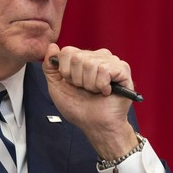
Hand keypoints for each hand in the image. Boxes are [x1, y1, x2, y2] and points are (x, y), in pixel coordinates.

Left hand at [43, 43, 137, 159]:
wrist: (95, 125)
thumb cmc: (79, 108)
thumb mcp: (56, 87)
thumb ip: (50, 67)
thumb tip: (51, 47)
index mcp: (82, 58)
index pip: (67, 51)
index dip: (65, 71)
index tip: (72, 84)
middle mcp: (97, 56)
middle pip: (77, 57)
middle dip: (78, 80)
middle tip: (86, 90)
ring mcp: (111, 62)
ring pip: (91, 63)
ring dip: (90, 84)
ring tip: (96, 91)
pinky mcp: (122, 70)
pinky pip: (105, 69)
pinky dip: (101, 85)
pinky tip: (106, 91)